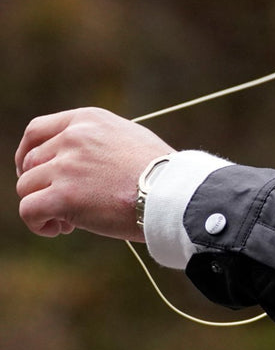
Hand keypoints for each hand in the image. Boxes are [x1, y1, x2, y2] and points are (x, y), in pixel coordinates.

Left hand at [15, 108, 173, 241]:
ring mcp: (66, 166)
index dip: (27, 153)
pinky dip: (38, 223)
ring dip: (42, 205)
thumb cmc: (161, 173)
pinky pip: (29, 210)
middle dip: (41, 185)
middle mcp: (73, 138)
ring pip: (26, 188)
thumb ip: (96, 141)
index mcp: (88, 120)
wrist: (174, 194)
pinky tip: (59, 228)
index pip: (37, 130)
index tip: (32, 171)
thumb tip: (73, 158)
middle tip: (64, 203)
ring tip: (67, 220)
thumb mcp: (128, 138)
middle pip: (30, 164)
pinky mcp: (63, 196)